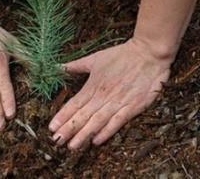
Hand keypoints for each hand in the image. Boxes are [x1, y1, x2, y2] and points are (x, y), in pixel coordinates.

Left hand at [49, 38, 172, 149]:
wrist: (148, 53)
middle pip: (83, 115)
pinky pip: (118, 122)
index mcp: (93, 85)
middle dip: (68, 129)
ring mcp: (118, 102)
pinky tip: (96, 141)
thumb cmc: (121, 55)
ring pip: (97, 121)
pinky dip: (107, 131)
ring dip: (84, 134)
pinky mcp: (133, 107)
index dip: (62, 116)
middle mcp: (103, 96)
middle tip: (56, 141)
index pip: (74, 104)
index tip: (51, 127)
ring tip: (72, 146)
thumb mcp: (95, 58)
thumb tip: (59, 67)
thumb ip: (76, 66)